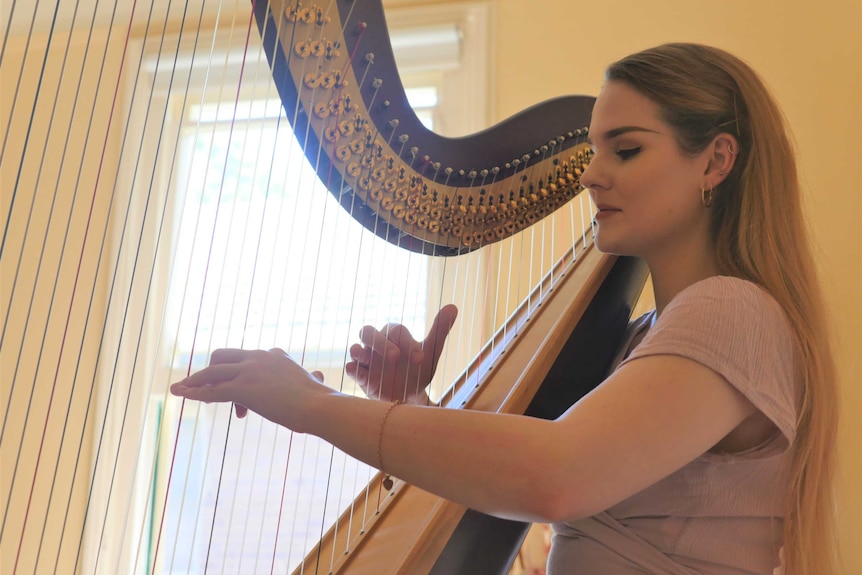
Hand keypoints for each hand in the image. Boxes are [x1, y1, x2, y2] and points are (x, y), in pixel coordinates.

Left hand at [170, 348, 329, 431]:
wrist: (319, 407)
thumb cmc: (319, 401)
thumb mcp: (312, 384)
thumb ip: (311, 378)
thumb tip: (318, 376)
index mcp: (273, 355)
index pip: (245, 359)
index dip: (238, 377)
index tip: (243, 407)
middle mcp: (259, 357)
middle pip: (222, 356)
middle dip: (210, 372)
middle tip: (205, 390)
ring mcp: (249, 371)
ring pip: (211, 372)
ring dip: (194, 381)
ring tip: (180, 389)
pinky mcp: (243, 389)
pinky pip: (211, 391)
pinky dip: (193, 393)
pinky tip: (181, 395)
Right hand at [346, 304, 456, 403]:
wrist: (410, 398)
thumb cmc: (418, 371)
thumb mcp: (431, 352)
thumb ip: (439, 330)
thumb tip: (453, 306)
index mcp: (394, 336)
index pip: (396, 331)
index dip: (407, 342)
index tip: (419, 359)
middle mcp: (378, 344)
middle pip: (369, 332)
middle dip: (381, 343)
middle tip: (395, 357)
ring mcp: (367, 360)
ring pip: (356, 347)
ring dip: (358, 350)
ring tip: (364, 356)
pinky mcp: (361, 376)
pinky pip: (352, 368)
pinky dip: (352, 367)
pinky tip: (355, 369)